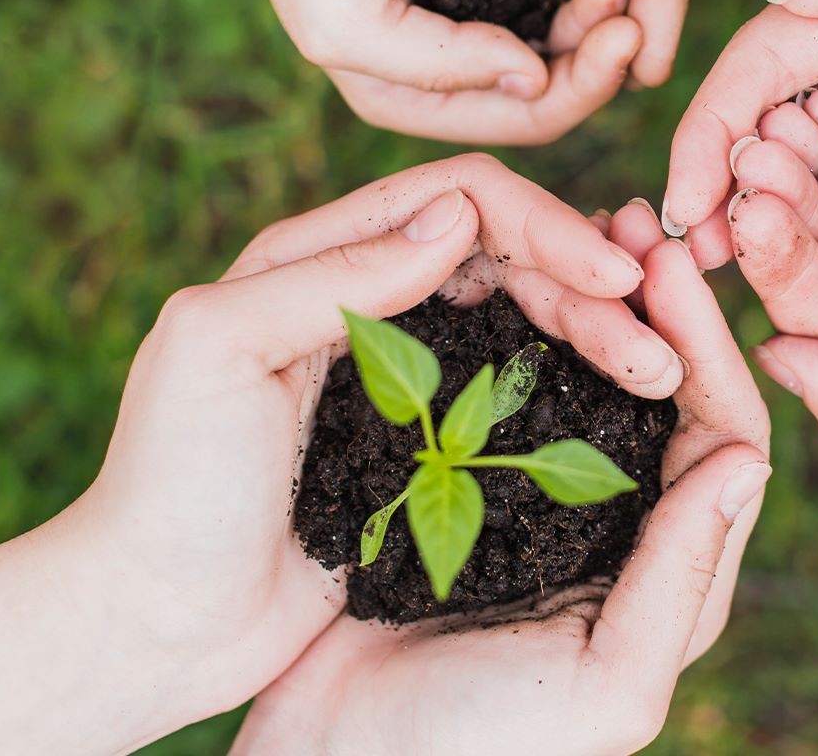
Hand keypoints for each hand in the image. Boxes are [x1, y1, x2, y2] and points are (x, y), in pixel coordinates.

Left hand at [54, 155, 685, 719]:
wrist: (155, 616)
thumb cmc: (168, 481)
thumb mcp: (219, 349)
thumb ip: (332, 273)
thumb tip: (457, 217)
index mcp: (317, 257)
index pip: (457, 202)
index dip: (543, 227)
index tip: (613, 277)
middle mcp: (369, 300)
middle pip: (508, 259)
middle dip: (591, 288)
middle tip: (658, 346)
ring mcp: (405, 373)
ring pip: (525, 321)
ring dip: (599, 336)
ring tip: (662, 374)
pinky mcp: (428, 445)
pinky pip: (518, 393)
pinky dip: (576, 388)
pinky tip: (624, 404)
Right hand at [230, 0, 649, 144]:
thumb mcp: (353, 21)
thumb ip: (443, 65)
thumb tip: (533, 78)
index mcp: (417, 101)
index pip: (533, 118)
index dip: (589, 83)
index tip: (628, 29)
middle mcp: (450, 67)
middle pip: (558, 75)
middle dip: (605, 31)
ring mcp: (467, 12)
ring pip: (562, 23)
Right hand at [232, 205, 770, 755]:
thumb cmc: (480, 746)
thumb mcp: (608, 683)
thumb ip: (681, 580)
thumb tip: (752, 463)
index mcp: (673, 567)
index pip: (723, 432)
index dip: (708, 344)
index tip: (671, 264)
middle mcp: (623, 522)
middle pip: (667, 386)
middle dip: (659, 297)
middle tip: (633, 214)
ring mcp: (546, 498)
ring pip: (593, 375)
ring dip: (595, 300)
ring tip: (578, 224)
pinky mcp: (471, 485)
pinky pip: (514, 389)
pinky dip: (523, 329)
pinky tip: (500, 275)